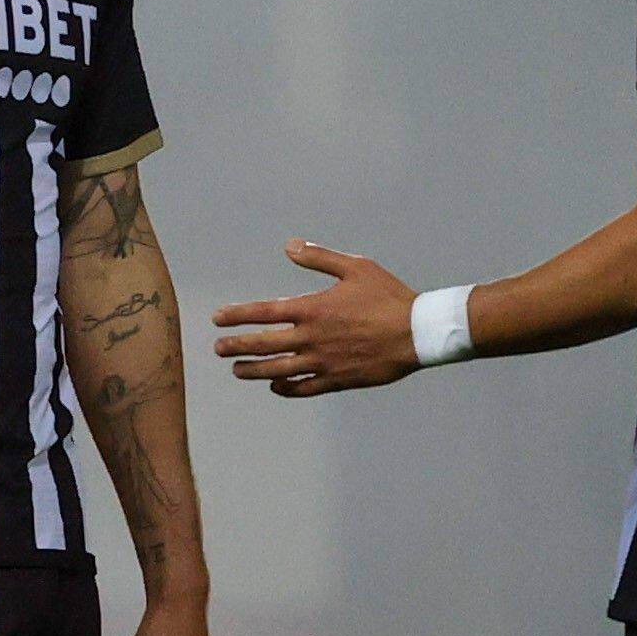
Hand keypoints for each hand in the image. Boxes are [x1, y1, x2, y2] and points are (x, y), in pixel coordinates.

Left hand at [212, 242, 421, 396]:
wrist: (419, 332)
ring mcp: (323, 362)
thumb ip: (319, 258)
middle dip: (235, 347)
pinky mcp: (337, 380)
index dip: (237, 316)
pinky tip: (274, 386)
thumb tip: (288, 246)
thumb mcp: (355, 267)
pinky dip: (285, 388)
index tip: (217, 320)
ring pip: (277, 370)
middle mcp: (312, 338)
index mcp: (313, 309)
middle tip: (217, 349)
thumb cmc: (389, 296)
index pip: (263, 313)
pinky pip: (304, 388)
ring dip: (253, 370)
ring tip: (237, 370)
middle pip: (262, 345)